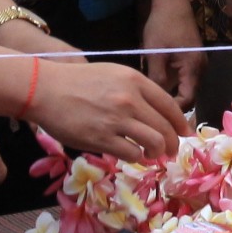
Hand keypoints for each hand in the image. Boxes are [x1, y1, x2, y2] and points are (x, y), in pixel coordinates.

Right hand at [26, 60, 188, 162]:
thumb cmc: (76, 82)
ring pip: (154, 142)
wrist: (45, 89)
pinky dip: (136, 158)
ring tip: (152, 155)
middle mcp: (130, 99)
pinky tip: (132, 156)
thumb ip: (134, 90)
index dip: (181, 122)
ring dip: (157, 153)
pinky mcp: (102, 139)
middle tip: (172, 151)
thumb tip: (152, 112)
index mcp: (135, 81)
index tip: (186, 132)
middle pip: (165, 127)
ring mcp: (117, 120)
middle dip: (173, 143)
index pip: (169, 105)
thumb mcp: (112, 75)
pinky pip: (132, 154)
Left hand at [139, 0, 204, 112]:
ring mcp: (197, 63)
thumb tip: (152, 103)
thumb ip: (156, 79)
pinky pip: (184, 79)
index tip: (155, 116)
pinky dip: (173, 86)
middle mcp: (200, 68)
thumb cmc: (162, 26)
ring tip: (152, 102)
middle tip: (152, 113)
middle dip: (172, 106)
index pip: (188, 100)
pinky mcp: (191, 58)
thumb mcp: (154, 54)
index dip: (173, 111)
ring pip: (186, 88)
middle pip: (189, 96)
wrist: (171, 1)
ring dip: (172, 95)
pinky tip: (157, 87)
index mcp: (193, 67)